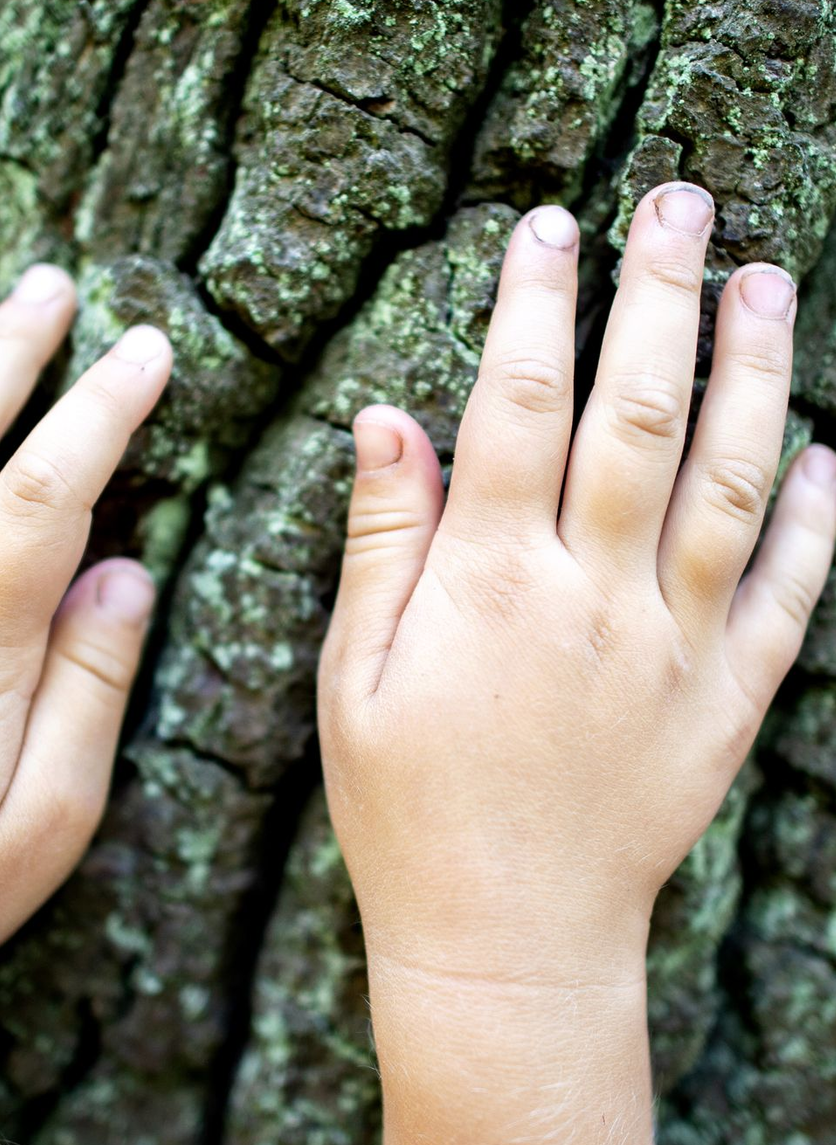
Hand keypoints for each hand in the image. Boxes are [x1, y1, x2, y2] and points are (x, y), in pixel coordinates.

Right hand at [319, 184, 835, 1144]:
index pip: (519, 411)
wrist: (506, 940)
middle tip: (679, 204)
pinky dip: (816, 520)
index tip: (546, 227)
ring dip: (755, 373)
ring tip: (767, 280)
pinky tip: (829, 454)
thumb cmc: (408, 809)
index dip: (533, 308)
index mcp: (492, 588)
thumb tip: (388, 421)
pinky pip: (789, 596)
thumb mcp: (356, 680)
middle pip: (640, 418)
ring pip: (732, 483)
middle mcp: (595, 599)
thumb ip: (382, 545)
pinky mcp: (727, 702)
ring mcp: (675, 649)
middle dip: (657, 298)